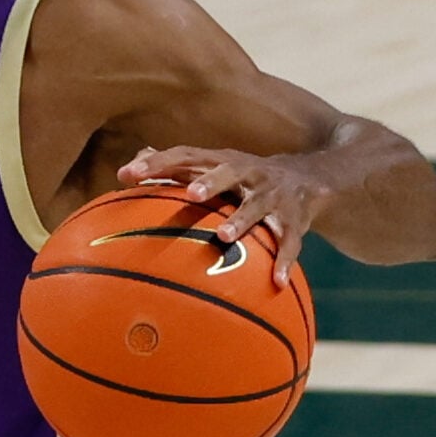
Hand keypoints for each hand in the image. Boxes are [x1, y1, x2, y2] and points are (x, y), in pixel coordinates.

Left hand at [118, 146, 329, 285]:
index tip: (126, 175)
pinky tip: (276, 281)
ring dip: (241, 220)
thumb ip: (177, 166)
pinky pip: (290, 241)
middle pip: (229, 172)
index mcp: (221, 161)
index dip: (157, 163)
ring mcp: (272, 195)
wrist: (309, 176)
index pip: (186, 155)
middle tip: (192, 195)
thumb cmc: (244, 177)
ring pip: (258, 206)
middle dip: (211, 182)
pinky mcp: (294, 219)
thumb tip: (133, 162)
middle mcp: (248, 173)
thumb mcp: (214, 166)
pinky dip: (284, 260)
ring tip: (224, 237)